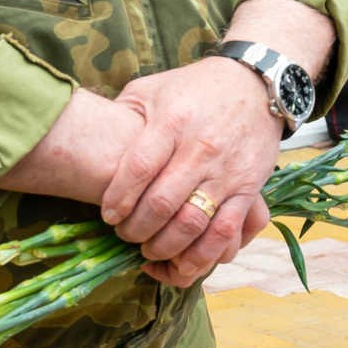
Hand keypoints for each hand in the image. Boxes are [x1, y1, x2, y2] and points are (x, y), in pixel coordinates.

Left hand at [97, 59, 280, 288]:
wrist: (256, 85)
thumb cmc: (195, 89)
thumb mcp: (153, 88)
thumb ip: (122, 112)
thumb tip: (92, 136)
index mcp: (173, 120)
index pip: (138, 168)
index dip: (118, 199)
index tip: (108, 215)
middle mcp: (201, 148)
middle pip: (162, 203)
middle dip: (135, 229)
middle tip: (124, 234)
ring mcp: (227, 171)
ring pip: (193, 224)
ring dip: (165, 247)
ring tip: (149, 250)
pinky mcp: (249, 188)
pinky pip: (226, 232)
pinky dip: (203, 255)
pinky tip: (184, 262)